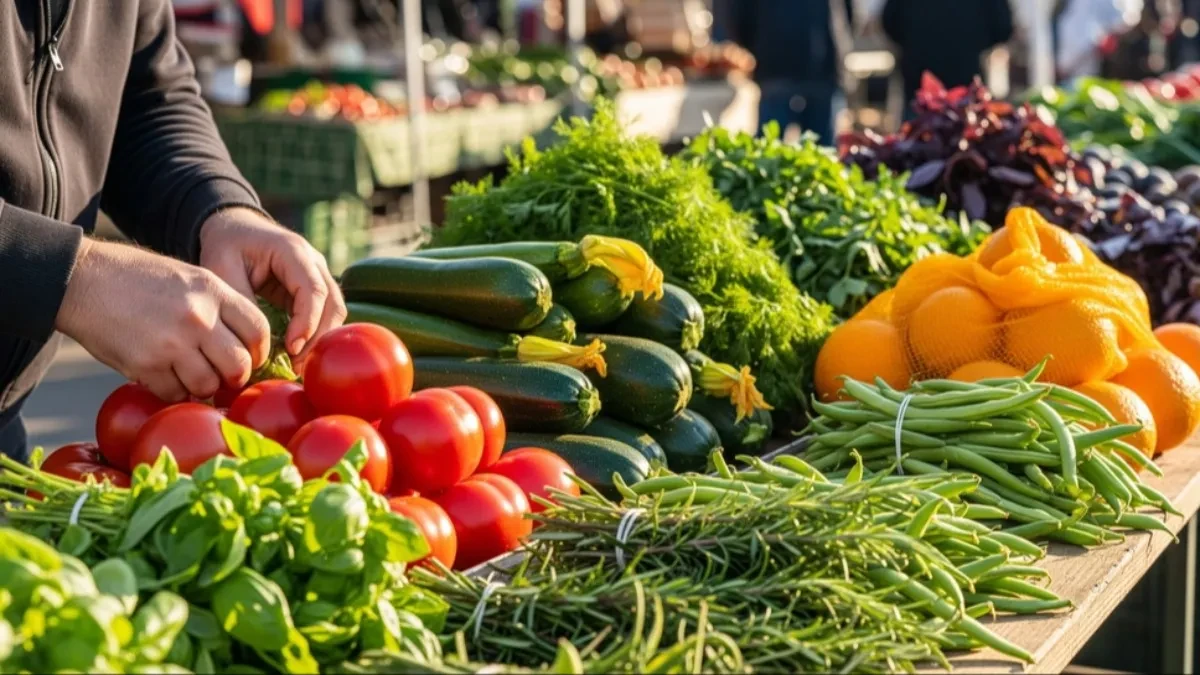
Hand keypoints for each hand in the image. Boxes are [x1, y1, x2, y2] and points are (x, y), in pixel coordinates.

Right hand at [56, 239, 270, 401]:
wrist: (83, 279)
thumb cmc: (137, 278)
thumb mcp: (188, 278)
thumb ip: (218, 307)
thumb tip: (243, 344)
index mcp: (213, 291)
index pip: (258, 330)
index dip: (259, 351)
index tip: (250, 358)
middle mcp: (198, 317)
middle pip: (239, 364)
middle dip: (234, 376)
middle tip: (221, 375)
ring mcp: (172, 343)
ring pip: (208, 384)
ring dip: (201, 386)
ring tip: (188, 374)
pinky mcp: (146, 365)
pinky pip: (174, 393)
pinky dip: (171, 391)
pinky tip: (162, 376)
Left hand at [198, 208, 345, 361]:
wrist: (235, 228)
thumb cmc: (227, 245)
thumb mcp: (222, 268)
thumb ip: (241, 300)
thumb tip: (258, 339)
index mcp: (293, 251)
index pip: (313, 290)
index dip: (307, 322)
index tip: (291, 348)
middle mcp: (314, 261)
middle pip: (333, 304)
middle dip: (318, 337)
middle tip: (298, 366)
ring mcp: (319, 274)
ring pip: (335, 311)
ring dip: (321, 339)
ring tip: (299, 364)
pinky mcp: (315, 288)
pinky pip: (326, 313)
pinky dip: (317, 334)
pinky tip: (299, 354)